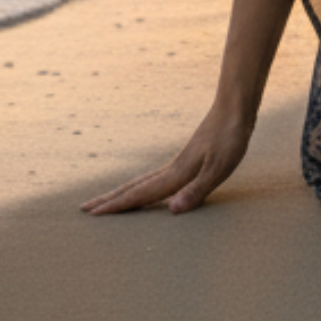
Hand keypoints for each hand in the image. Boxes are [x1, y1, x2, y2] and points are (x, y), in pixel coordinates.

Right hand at [80, 102, 252, 215]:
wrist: (235, 107)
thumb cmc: (230, 137)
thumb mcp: (219, 167)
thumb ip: (197, 190)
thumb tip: (171, 211)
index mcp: (176, 174)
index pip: (141, 193)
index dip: (118, 205)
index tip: (94, 213)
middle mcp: (172, 168)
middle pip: (134, 186)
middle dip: (111, 199)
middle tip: (85, 208)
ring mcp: (178, 162)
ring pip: (143, 180)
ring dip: (124, 191)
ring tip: (108, 199)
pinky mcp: (187, 158)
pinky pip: (156, 177)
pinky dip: (143, 185)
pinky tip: (148, 187)